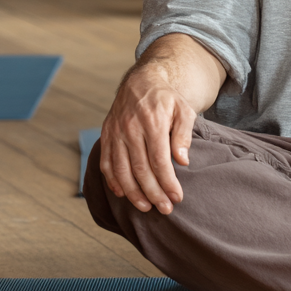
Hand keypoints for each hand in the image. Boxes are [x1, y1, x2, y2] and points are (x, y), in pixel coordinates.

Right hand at [99, 64, 195, 214]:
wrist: (140, 81)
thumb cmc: (166, 99)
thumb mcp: (183, 110)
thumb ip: (184, 134)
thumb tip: (183, 161)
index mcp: (152, 122)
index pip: (160, 161)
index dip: (168, 183)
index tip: (177, 198)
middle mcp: (131, 129)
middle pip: (141, 170)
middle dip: (153, 193)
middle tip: (165, 209)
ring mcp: (116, 133)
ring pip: (121, 170)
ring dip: (133, 193)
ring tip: (145, 207)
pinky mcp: (106, 135)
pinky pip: (106, 163)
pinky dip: (113, 181)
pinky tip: (123, 193)